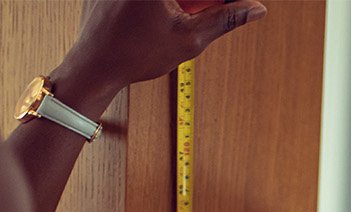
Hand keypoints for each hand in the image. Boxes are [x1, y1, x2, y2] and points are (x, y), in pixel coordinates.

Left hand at [53, 0, 267, 105]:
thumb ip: (226, 19)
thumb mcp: (190, 38)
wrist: (94, 66)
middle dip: (198, 5)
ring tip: (181, 16)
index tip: (235, 7)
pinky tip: (157, 17)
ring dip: (183, 6)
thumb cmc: (134, 55)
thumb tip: (256, 9)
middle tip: (216, 12)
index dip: (217, 3)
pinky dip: (163, 5)